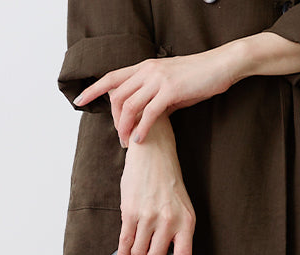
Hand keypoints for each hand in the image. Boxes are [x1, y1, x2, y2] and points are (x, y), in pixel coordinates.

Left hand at [73, 44, 245, 145]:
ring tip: (127, 143)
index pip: (111, 77)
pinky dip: (142, 129)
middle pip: (118, 95)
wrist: (221, 66)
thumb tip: (147, 116)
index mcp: (145, 67)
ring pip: (130, 105)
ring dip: (125, 127)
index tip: (78, 101)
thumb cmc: (199, 78)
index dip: (93, 89)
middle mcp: (147, 70)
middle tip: (119, 138)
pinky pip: (149, 113)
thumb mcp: (172, 86)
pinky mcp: (170, 91)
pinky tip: (140, 141)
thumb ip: (156, 98)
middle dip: (114, 119)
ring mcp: (158, 79)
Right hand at [117, 116, 194, 254]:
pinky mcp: (130, 212)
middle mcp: (168, 222)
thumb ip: (179, 235)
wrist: (153, 155)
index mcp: (186, 223)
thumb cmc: (169, 185)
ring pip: (138, 254)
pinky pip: (124, 243)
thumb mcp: (183, 210)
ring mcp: (148, 217)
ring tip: (136, 249)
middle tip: (147, 251)